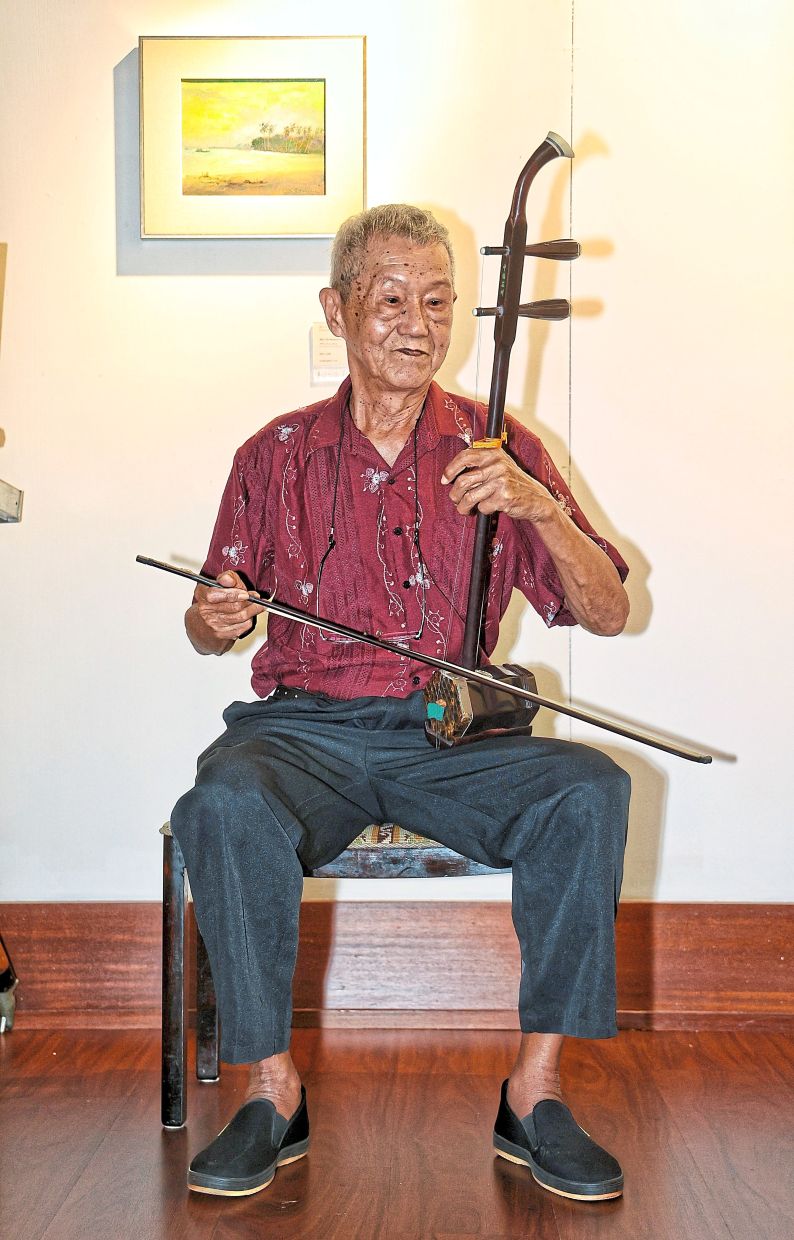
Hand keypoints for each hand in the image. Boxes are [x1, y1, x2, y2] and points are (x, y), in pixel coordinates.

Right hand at [191, 570, 264, 645]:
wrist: (204, 623)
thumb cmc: (215, 600)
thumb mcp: (219, 584)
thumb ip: (228, 578)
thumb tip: (228, 579)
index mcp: (202, 594)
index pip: (214, 595)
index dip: (232, 594)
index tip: (245, 593)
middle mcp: (205, 610)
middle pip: (233, 607)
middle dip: (249, 601)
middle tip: (256, 598)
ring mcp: (213, 624)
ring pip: (241, 616)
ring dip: (252, 610)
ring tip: (257, 605)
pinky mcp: (221, 634)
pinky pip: (242, 626)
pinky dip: (249, 620)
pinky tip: (248, 616)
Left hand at [441, 447, 555, 522]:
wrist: (536, 499)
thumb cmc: (514, 483)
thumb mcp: (500, 466)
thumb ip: (481, 465)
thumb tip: (452, 475)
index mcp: (494, 454)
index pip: (465, 456)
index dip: (451, 469)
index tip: (445, 480)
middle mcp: (497, 465)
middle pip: (463, 481)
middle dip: (454, 495)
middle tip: (455, 500)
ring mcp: (501, 481)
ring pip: (469, 497)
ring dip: (463, 507)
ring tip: (465, 510)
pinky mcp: (504, 498)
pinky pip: (482, 507)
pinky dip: (482, 511)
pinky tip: (487, 509)